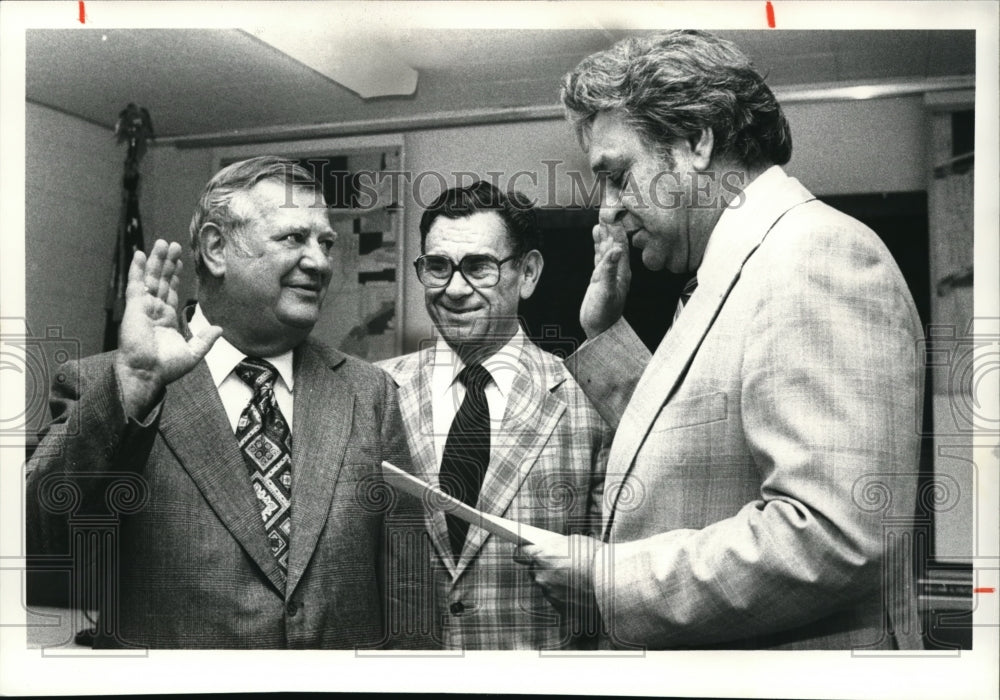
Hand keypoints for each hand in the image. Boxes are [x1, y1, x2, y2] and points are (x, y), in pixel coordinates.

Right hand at [114, 240, 221, 418]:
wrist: (147, 373)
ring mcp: (143, 307)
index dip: (175, 276)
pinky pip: (135, 283)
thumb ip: (205, 340)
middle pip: (161, 280)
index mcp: (166, 320)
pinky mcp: (133, 306)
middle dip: (168, 263)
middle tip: (174, 245)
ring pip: (150, 278)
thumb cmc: (166, 368)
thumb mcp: (193, 353)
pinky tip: (141, 254)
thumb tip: (219, 329)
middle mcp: (154, 311)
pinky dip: (138, 268)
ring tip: (163, 243)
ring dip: (156, 260)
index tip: (180, 262)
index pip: (170, 292)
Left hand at [514, 533, 600, 614]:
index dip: (523, 552)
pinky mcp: (559, 608)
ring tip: (575, 578)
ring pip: (546, 586)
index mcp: (541, 556)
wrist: (612, 581)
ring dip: (556, 583)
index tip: (524, 551)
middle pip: (533, 571)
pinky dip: (566, 596)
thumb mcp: (574, 542)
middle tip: (558, 565)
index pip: (519, 554)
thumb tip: (551, 550)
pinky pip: (558, 600)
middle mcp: (540, 576)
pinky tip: (579, 591)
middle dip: (543, 568)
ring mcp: (549, 594)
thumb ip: (556, 547)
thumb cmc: (595, 557)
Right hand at [579, 216, 630, 338]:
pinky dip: (597, 243)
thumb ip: (609, 270)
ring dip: (605, 231)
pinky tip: (596, 235)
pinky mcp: (600, 277)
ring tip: (601, 215)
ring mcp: (609, 272)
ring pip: (607, 247)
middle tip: (607, 206)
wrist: (599, 331)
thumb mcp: (605, 292)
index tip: (614, 211)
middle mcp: (618, 269)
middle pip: (615, 242)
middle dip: (611, 225)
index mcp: (622, 271)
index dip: (618, 227)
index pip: (621, 243)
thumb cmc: (602, 315)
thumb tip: (616, 249)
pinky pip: (600, 255)